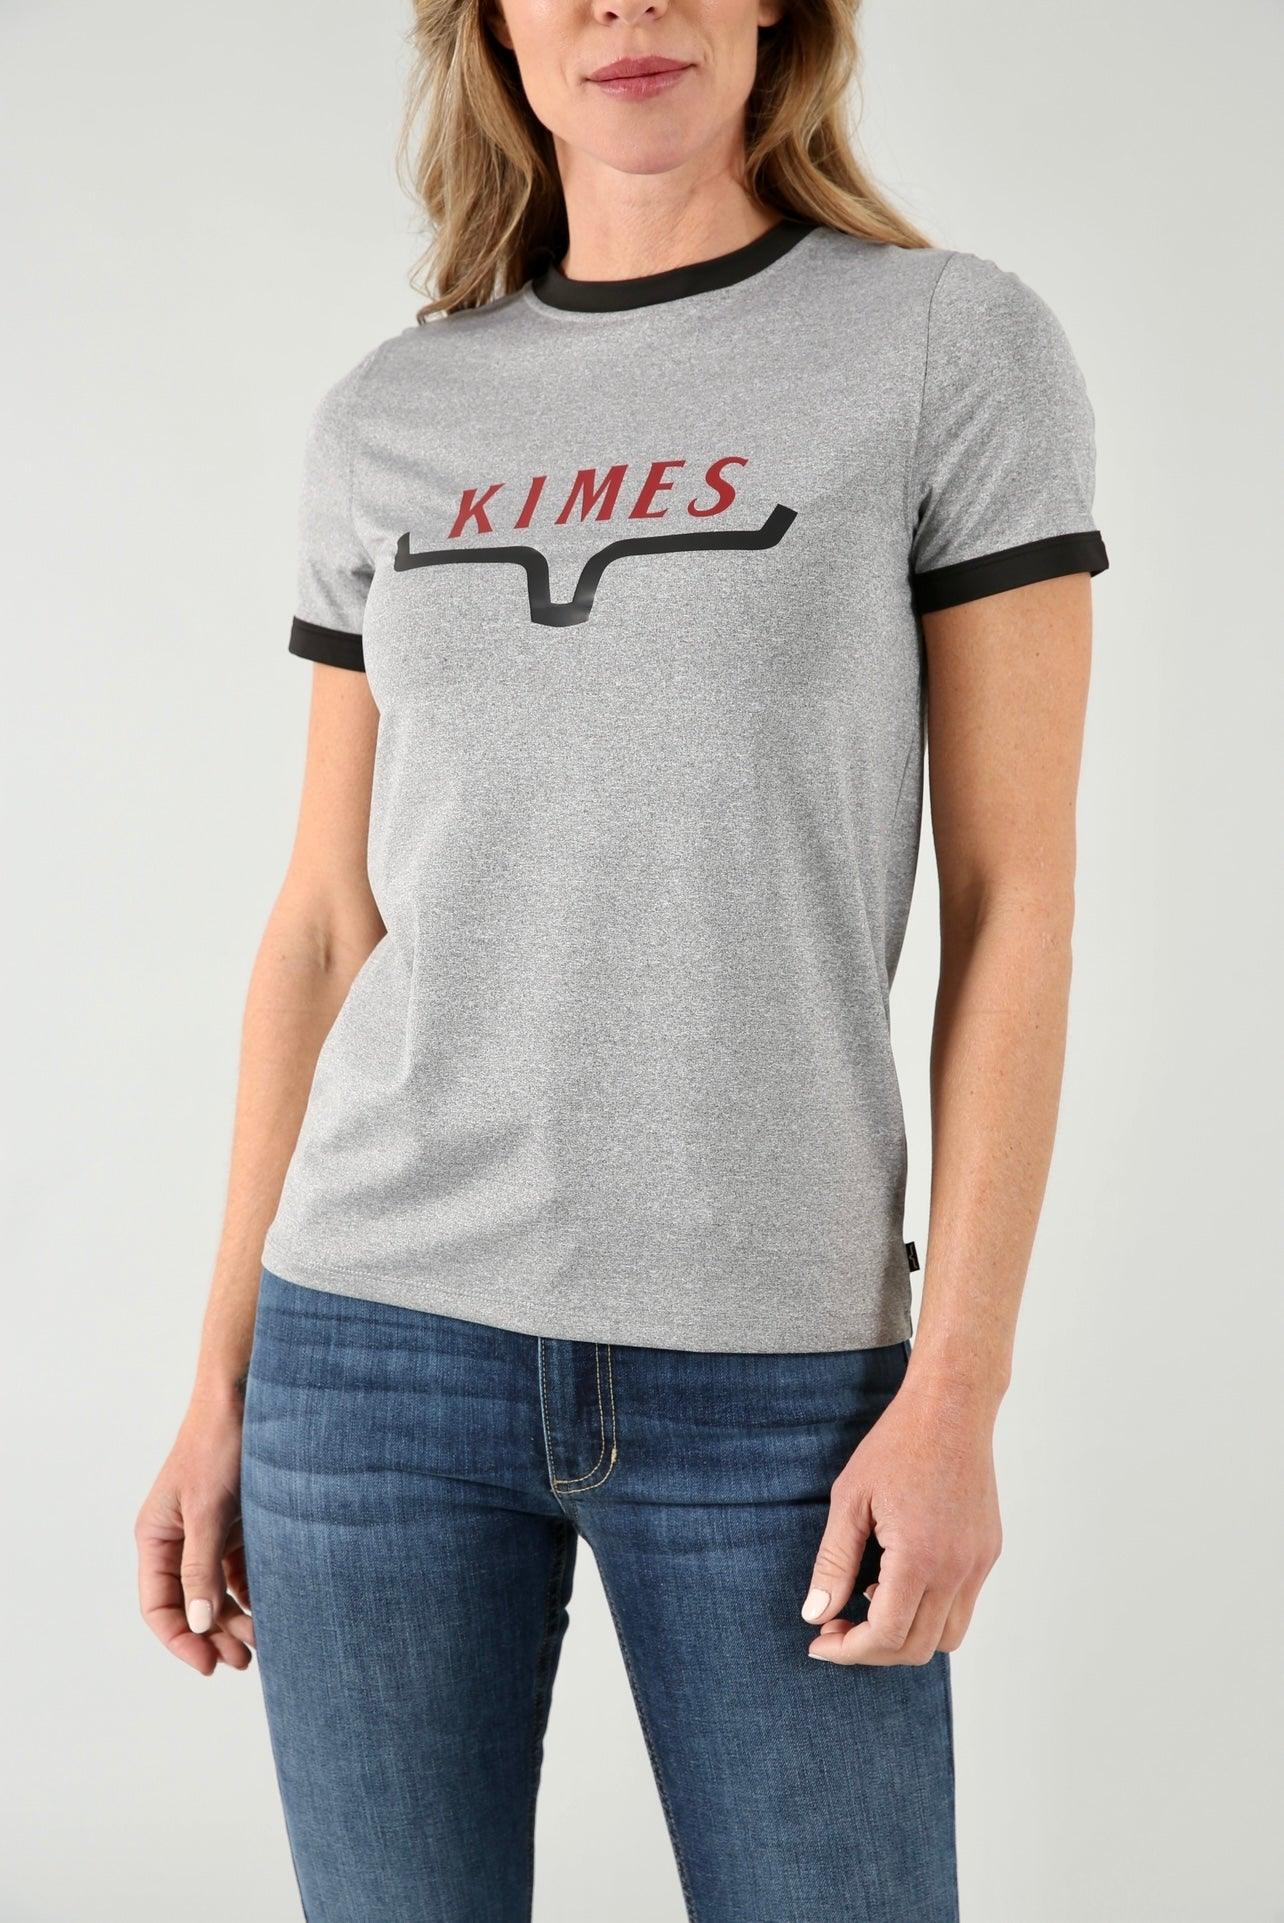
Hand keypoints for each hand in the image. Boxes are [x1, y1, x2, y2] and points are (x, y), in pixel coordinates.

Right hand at [135, 1386, 254, 1676]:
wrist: (250, 1396)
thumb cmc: (219, 1445)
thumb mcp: (208, 1510)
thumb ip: (202, 1567)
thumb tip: (199, 1623)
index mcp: (157, 1537)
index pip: (159, 1605)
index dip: (181, 1640)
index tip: (208, 1666)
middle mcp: (179, 1539)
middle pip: (191, 1603)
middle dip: (214, 1635)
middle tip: (244, 1661)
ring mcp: (210, 1531)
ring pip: (218, 1590)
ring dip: (236, 1617)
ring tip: (264, 1640)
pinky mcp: (238, 1522)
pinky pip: (241, 1569)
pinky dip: (254, 1591)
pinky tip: (274, 1607)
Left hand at [800, 1372, 1002, 1664]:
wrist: (951, 1407)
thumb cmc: (897, 1444)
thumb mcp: (850, 1499)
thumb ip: (833, 1563)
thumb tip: (815, 1614)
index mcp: (920, 1557)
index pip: (886, 1636)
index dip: (848, 1650)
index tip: (818, 1640)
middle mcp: (957, 1569)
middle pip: (916, 1648)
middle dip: (871, 1650)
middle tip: (835, 1626)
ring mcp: (978, 1563)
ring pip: (947, 1637)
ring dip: (904, 1637)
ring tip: (868, 1603)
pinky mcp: (988, 1553)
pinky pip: (962, 1607)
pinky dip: (929, 1613)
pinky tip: (897, 1580)